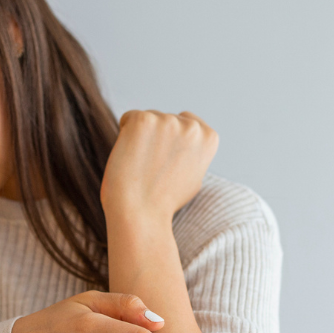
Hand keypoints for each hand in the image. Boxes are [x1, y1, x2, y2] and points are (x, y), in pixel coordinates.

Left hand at [101, 110, 218, 220]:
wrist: (141, 214)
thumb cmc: (163, 202)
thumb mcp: (194, 177)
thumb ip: (193, 154)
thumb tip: (184, 142)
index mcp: (209, 138)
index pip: (187, 122)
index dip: (172, 143)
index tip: (167, 164)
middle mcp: (192, 127)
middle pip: (166, 119)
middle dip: (156, 139)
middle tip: (153, 169)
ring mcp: (168, 121)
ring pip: (147, 119)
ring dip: (141, 138)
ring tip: (142, 166)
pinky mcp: (143, 120)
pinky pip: (128, 119)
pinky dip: (124, 135)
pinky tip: (130, 157)